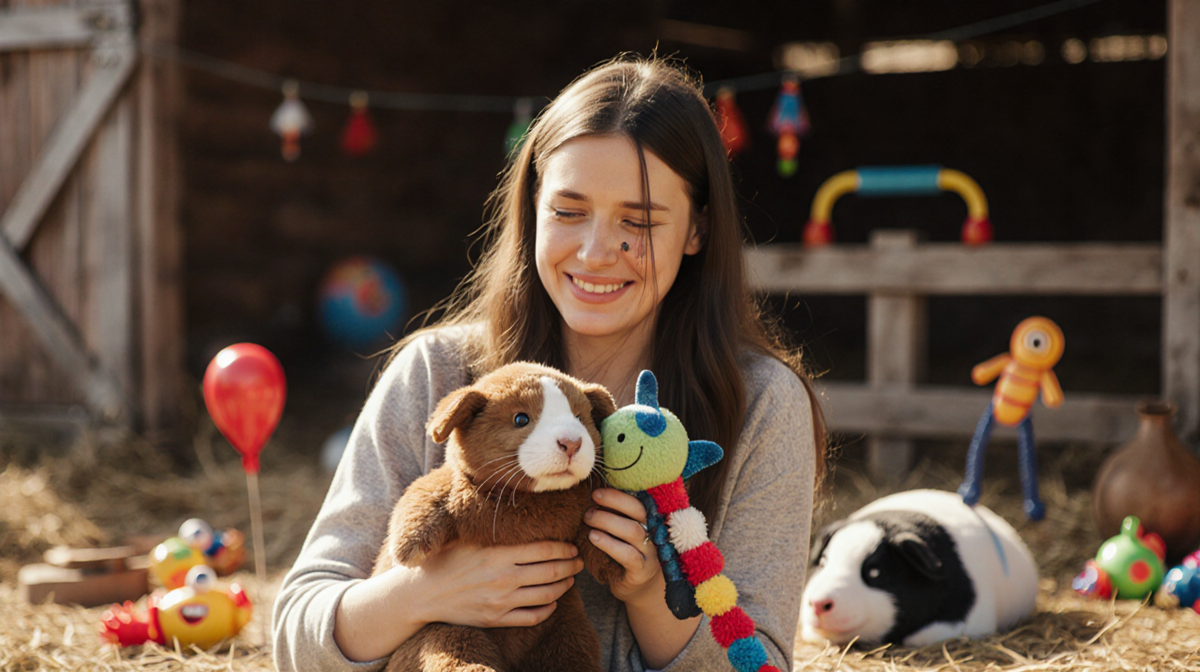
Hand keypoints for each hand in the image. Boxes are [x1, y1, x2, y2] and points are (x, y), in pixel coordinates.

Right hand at [415, 540, 583, 627]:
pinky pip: (532, 617)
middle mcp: (503, 578)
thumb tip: (521, 509)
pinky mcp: (496, 619)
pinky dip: (548, 609)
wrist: (420, 593)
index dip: (565, 548)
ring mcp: (501, 601)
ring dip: (564, 586)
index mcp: (499, 554)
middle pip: (552, 572)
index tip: (573, 546)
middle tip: (580, 561)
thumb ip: (496, 529)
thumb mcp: (470, 538)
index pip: (545, 550)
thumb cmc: (446, 559)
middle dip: (572, 566)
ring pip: (547, 595)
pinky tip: (552, 602)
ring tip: (570, 578)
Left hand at [585, 488, 663, 605]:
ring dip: (607, 522)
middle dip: (613, 502)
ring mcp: (651, 553)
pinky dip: (609, 545)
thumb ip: (618, 515)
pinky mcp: (642, 571)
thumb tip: (594, 493)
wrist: (638, 586)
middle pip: (639, 511)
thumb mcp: (625, 532)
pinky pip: (628, 555)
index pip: (639, 500)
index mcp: (651, 519)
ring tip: (588, 519)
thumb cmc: (627, 552)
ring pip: (632, 531)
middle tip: (590, 504)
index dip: (618, 495)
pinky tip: (594, 538)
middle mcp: (655, 533)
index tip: (596, 493)